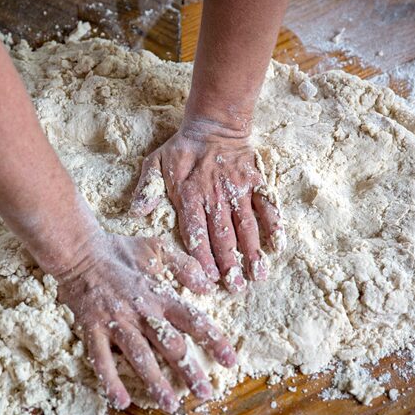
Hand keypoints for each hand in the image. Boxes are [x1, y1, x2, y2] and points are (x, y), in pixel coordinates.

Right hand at [55, 232, 236, 411]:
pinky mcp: (92, 328)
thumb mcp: (156, 248)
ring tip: (170, 404)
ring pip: (140, 356)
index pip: (193, 320)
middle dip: (189, 371)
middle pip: (170, 345)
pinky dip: (111, 380)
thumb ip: (184, 265)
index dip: (213, 341)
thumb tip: (209, 285)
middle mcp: (141, 311)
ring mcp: (116, 321)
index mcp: (159, 294)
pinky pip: (101, 358)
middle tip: (205, 394)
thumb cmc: (118, 251)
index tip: (230, 361)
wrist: (77, 250)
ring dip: (156, 382)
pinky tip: (121, 401)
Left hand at [130, 120, 284, 291]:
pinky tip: (278, 246)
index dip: (203, 258)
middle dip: (230, 264)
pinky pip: (268, 206)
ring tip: (258, 276)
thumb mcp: (155, 164)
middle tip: (236, 289)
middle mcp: (215, 197)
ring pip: (247, 226)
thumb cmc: (181, 149)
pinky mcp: (256, 182)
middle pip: (223, 236)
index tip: (209, 280)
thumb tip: (135, 213)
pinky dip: (275, 225)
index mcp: (189, 197)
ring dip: (253, 252)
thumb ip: (146, 190)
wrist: (213, 124)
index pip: (196, 234)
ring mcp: (238, 190)